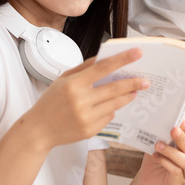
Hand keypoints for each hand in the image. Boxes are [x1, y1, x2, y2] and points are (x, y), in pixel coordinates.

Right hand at [28, 48, 149, 148]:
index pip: (103, 68)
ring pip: (115, 105)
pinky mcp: (90, 130)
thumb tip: (103, 58)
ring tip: (133, 92)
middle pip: (115, 88)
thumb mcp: (63, 80)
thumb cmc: (50, 102)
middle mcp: (81, 101)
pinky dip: (110, 111)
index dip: (122, 60)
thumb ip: (84, 68)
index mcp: (74, 84)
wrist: (39, 130)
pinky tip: (108, 108)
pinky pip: (108, 117)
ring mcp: (86, 117)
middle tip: (146, 81)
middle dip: (133, 83)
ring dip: (127, 97)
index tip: (137, 53)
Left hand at [137, 120, 184, 184]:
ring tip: (159, 145)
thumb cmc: (158, 158)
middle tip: (173, 129)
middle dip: (182, 138)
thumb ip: (168, 135)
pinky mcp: (179, 182)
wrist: (147, 176)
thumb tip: (168, 123)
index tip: (181, 121)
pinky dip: (165, 162)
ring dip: (173, 152)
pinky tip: (156, 156)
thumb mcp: (163, 143)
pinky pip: (176, 171)